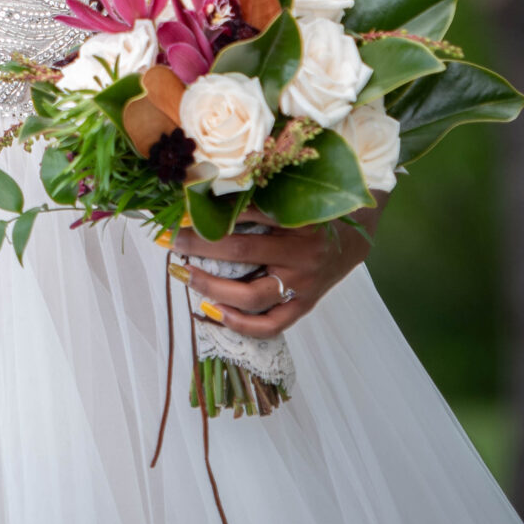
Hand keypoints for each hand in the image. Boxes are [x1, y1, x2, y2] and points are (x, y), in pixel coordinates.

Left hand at [173, 205, 379, 336]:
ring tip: (187, 278)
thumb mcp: (289, 200)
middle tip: (173, 246)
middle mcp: (301, 256)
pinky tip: (216, 312)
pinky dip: (241, 323)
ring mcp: (303, 286)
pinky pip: (271, 325)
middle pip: (242, 255)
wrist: (350, 240)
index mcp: (297, 222)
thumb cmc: (312, 216)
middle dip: (200, 250)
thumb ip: (254, 200)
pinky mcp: (303, 307)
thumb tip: (208, 198)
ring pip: (252, 297)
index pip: (244, 218)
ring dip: (213, 289)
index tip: (179, 218)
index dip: (210, 219)